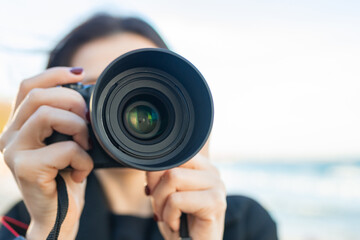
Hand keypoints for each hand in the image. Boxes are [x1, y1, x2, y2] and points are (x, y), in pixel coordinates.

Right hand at [0, 67, 93, 239]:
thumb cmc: (65, 176)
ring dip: (78, 127)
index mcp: (21, 124)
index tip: (81, 73)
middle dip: (73, 101)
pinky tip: (82, 172)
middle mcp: (10, 134)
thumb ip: (67, 121)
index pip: (29, 86)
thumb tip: (88, 95)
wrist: (57, 215)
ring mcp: (14, 151)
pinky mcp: (25, 169)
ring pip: (48, 115)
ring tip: (86, 146)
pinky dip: (83, 159)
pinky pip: (64, 149)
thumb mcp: (67, 142)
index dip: (55, 74)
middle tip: (89, 122)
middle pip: (39, 95)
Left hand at [146, 155, 226, 239]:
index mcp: (202, 167)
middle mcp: (213, 172)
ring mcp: (217, 187)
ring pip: (173, 178)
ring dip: (161, 203)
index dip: (155, 172)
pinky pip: (176, 200)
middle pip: (171, 165)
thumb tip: (148, 162)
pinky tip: (177, 225)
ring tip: (169, 217)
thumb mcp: (167, 193)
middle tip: (160, 208)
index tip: (153, 191)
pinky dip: (169, 216)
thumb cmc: (180, 223)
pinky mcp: (215, 203)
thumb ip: (162, 175)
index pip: (173, 153)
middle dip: (156, 189)